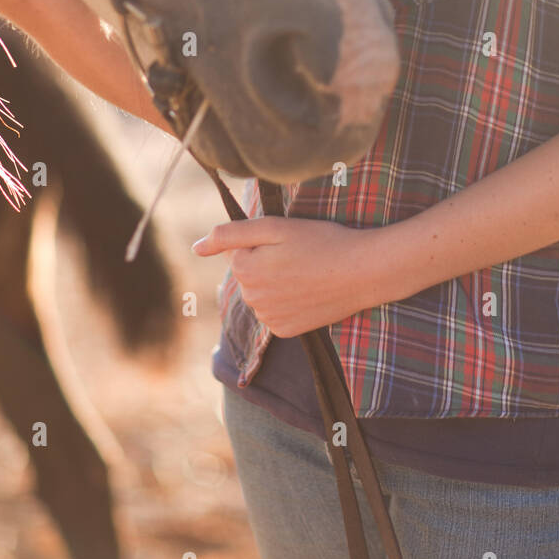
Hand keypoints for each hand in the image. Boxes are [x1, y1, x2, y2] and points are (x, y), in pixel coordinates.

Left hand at [193, 215, 384, 336]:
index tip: (289, 242)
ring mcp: (270, 319)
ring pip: (261, 293)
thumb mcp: (274, 227)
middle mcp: (252, 300)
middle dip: (266, 263)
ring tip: (307, 272)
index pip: (239, 251)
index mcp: (245, 271)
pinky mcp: (287, 331)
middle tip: (300, 255)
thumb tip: (196, 248)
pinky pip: (275, 312)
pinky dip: (288, 302)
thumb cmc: (321, 241)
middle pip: (248, 274)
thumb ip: (230, 234)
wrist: (362, 272)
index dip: (263, 243)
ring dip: (276, 282)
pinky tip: (309, 291)